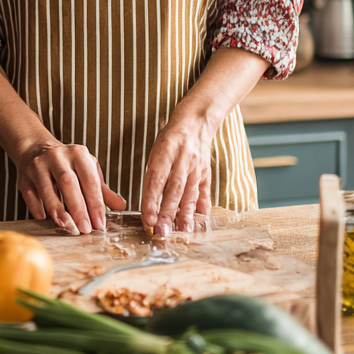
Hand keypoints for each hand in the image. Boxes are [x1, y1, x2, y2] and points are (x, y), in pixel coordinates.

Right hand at [14, 139, 125, 233]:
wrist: (35, 148)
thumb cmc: (66, 163)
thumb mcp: (87, 169)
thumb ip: (102, 189)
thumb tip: (121, 206)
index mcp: (77, 153)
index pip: (89, 179)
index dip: (95, 202)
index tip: (100, 223)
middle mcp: (57, 156)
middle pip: (68, 183)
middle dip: (78, 208)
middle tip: (85, 228)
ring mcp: (38, 165)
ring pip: (47, 188)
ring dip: (57, 210)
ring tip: (67, 226)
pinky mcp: (23, 177)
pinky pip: (30, 194)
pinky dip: (38, 208)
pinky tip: (45, 219)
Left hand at [141, 108, 213, 235]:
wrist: (196, 122)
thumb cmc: (170, 139)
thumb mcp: (155, 151)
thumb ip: (153, 175)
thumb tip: (149, 204)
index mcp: (164, 152)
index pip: (155, 180)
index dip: (151, 201)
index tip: (147, 219)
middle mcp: (181, 160)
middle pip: (173, 190)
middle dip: (167, 213)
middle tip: (161, 231)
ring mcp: (196, 166)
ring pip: (189, 192)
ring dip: (185, 214)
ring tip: (182, 230)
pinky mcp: (206, 172)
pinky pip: (204, 190)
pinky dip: (203, 206)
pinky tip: (201, 219)